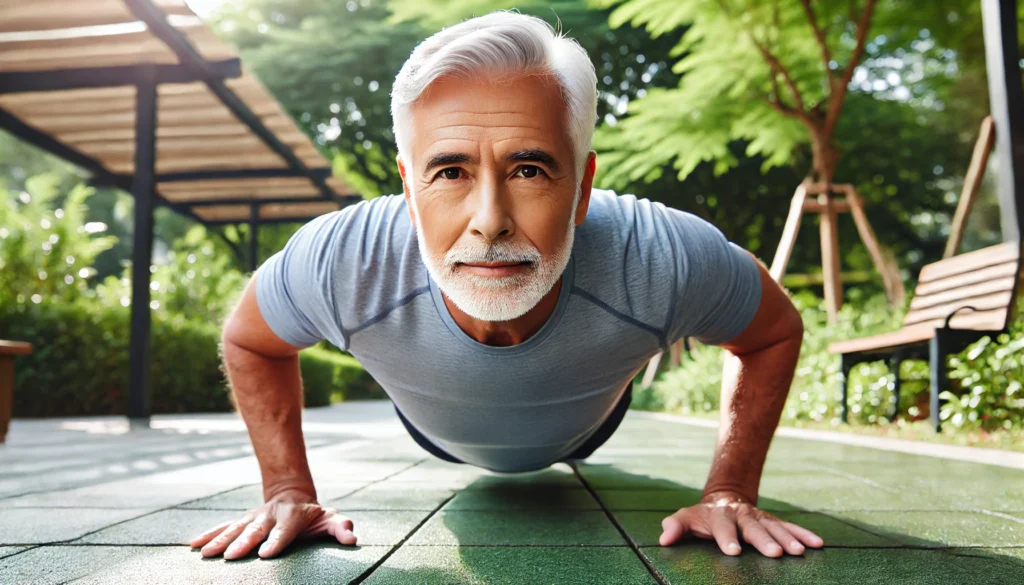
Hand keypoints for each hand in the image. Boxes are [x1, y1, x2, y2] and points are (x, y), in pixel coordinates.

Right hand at [189, 488, 357, 559]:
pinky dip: (208, 535)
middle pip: (256, 530)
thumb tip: (352, 538)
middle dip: (243, 542)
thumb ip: (340, 528)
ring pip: (235, 528)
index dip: (276, 541)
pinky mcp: (242, 521)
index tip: (267, 554)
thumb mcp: (330, 519)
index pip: (284, 530)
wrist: (292, 495)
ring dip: (220, 540)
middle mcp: (270, 515)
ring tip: (206, 553)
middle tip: (232, 556)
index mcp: (292, 517)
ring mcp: (254, 517)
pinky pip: (223, 527)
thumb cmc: (314, 516)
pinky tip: (193, 545)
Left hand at [658, 490, 823, 556]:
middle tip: (775, 553)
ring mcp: (759, 518)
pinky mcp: (772, 521)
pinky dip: (803, 534)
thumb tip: (663, 539)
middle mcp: (742, 516)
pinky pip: (789, 527)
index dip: (727, 539)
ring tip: (799, 552)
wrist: (724, 498)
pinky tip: (817, 544)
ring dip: (788, 539)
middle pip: (753, 529)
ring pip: (775, 528)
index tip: (732, 552)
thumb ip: (675, 526)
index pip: (722, 528)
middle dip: (764, 541)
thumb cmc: (703, 516)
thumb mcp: (686, 517)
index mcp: (720, 517)